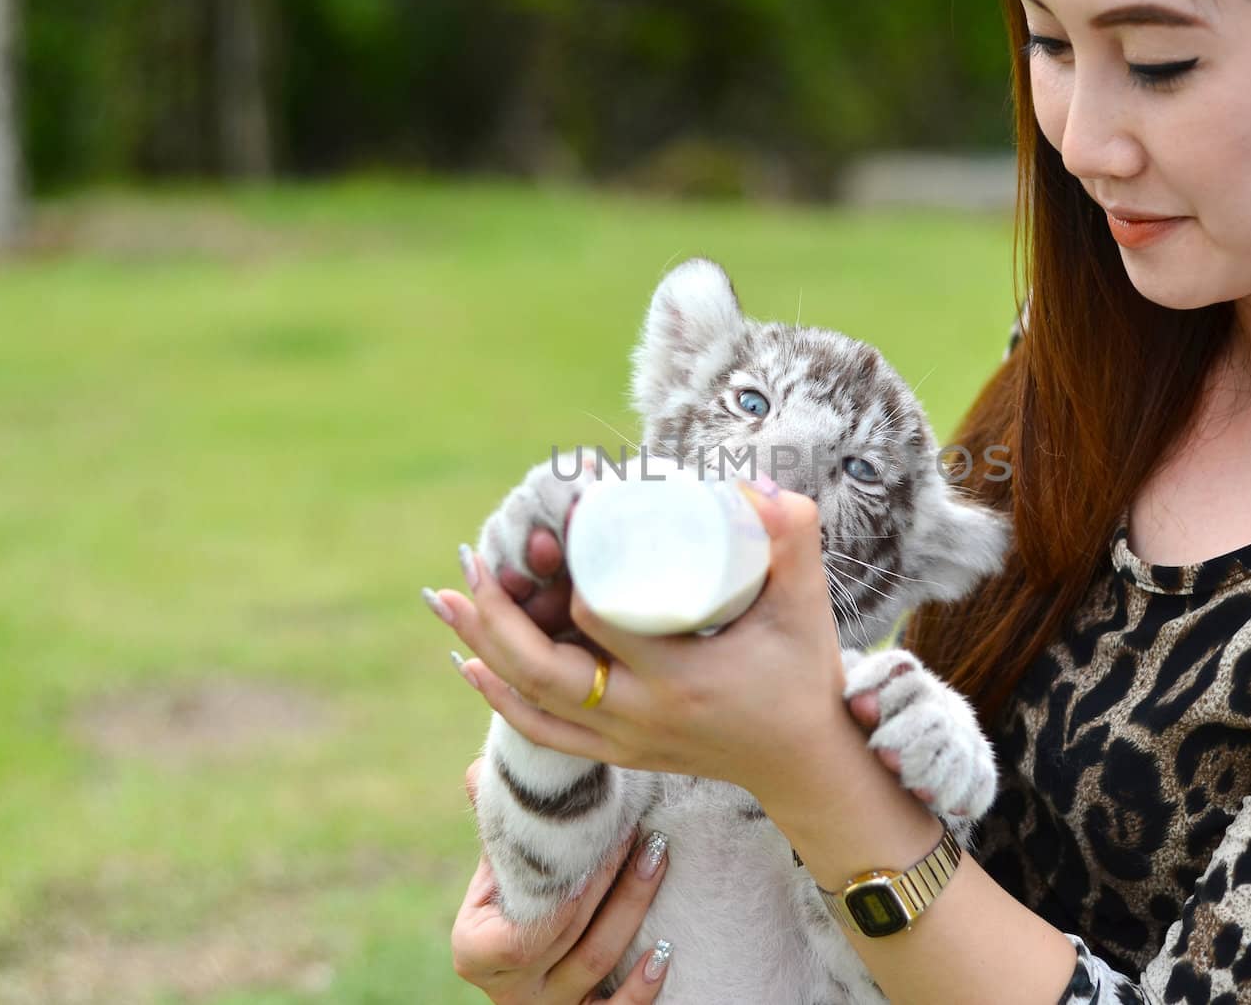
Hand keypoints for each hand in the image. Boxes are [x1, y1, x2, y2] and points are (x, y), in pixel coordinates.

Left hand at [430, 480, 851, 803]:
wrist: (803, 765)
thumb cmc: (804, 677)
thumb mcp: (805, 607)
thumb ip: (793, 540)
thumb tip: (758, 485)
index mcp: (679, 678)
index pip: (599, 623)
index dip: (569, 575)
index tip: (560, 525)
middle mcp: (640, 717)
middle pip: (542, 669)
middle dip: (495, 616)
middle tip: (468, 564)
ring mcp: (624, 741)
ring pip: (531, 701)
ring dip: (483, 648)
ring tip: (445, 600)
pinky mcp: (618, 754)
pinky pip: (542, 733)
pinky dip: (501, 699)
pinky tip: (470, 664)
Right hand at [451, 759, 673, 1003]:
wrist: (523, 954)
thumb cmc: (511, 900)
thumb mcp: (498, 869)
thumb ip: (498, 827)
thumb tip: (482, 767)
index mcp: (476, 951)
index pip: (523, 930)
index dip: (563, 891)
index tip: (590, 840)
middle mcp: (509, 990)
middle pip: (569, 936)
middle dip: (607, 879)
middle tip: (638, 829)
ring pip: (597, 962)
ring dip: (632, 907)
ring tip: (657, 857)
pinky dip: (641, 986)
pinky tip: (665, 951)